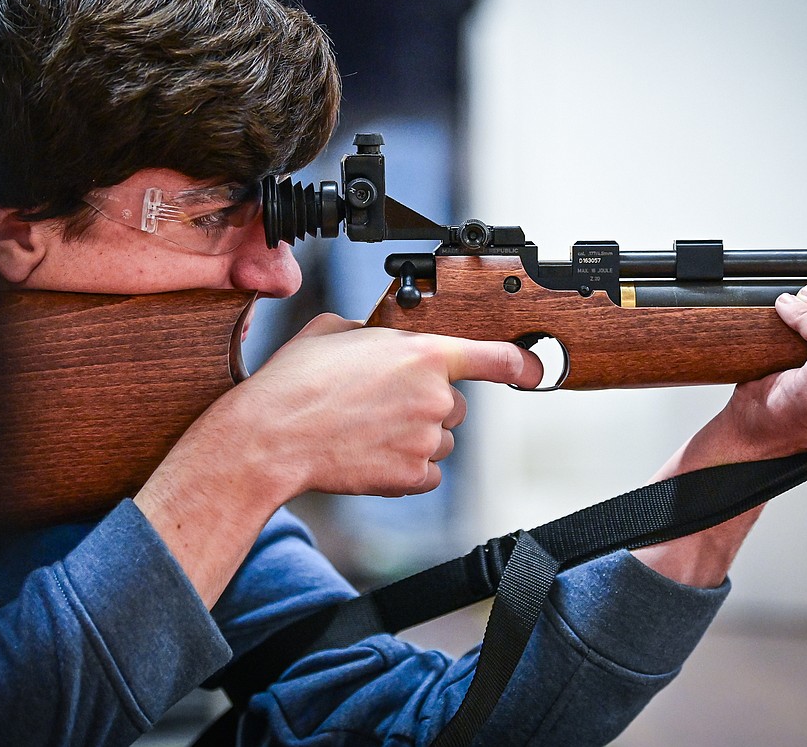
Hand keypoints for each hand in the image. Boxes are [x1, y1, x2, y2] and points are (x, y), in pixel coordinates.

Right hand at [133, 315, 540, 603]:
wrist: (271, 437)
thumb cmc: (295, 382)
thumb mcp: (334, 331)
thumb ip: (375, 334)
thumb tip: (379, 342)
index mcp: (422, 353)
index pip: (494, 357)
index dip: (521, 363)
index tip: (534, 370)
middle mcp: (435, 397)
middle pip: (455, 406)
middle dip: (426, 405)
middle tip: (380, 404)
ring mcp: (426, 439)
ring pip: (441, 441)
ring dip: (414, 438)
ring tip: (367, 431)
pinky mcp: (412, 476)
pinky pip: (426, 474)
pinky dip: (404, 469)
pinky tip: (369, 455)